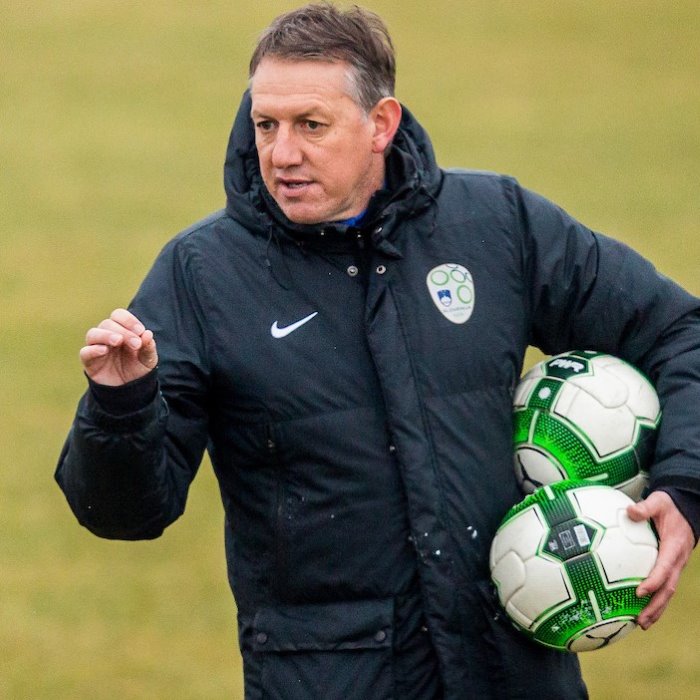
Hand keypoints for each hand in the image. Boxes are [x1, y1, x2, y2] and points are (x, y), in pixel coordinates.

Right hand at [80, 308, 157, 385]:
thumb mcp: (148, 359)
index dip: (129, 320)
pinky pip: (85, 352)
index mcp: (121, 330)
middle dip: (124, 331)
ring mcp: (96, 347)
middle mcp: (106, 336)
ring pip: (93, 334)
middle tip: (136, 344)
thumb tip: (148, 333)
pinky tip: (104, 350)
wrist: (130, 390)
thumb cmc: (137, 368)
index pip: (119, 315)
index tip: (140, 330)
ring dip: (106, 335)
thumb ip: (148, 347)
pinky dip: (93, 350)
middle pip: (107, 323)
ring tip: (118, 341)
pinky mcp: (89, 361)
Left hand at [627, 491, 694, 628]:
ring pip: (668, 592)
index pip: (664, 568)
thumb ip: (645, 507)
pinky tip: (641, 609)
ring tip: (641, 624)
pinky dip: (656, 600)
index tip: (640, 591)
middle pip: (668, 588)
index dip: (653, 581)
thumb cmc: (670, 507)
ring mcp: (676, 566)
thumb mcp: (659, 502)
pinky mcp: (671, 567)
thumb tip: (630, 511)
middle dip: (655, 606)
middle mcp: (677, 561)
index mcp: (674, 548)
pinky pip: (665, 586)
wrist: (686, 509)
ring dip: (656, 609)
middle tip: (641, 620)